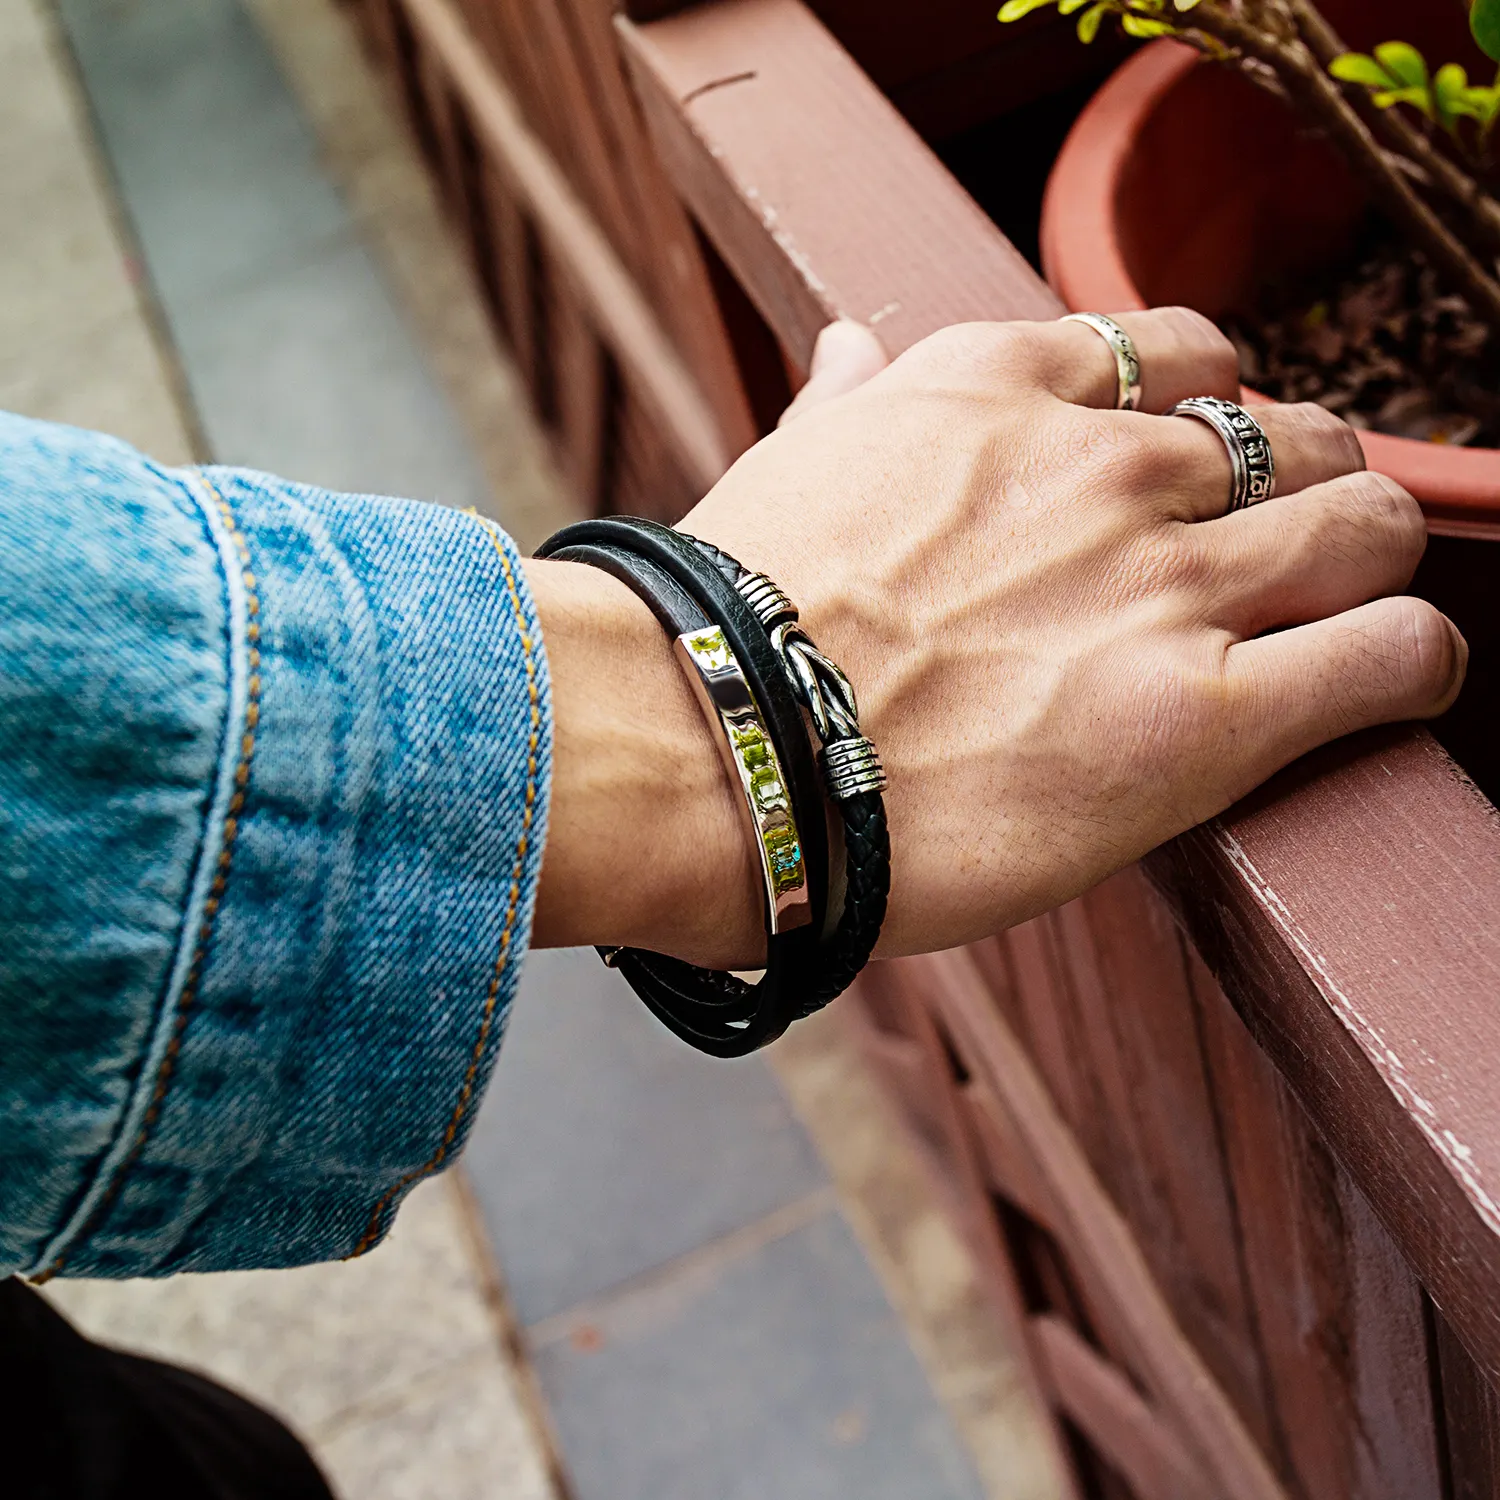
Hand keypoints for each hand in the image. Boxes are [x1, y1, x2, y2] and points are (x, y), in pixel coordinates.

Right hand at [529, 310, 1464, 965]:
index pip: (1175, 350)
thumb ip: (844, 406)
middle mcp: (1105, 466)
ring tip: (1338, 613)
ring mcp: (1167, 584)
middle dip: (1297, 484)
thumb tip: (850, 347)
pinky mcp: (1207, 715)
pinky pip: (1392, 653)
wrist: (713, 753)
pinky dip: (1409, 662)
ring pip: (1366, 523)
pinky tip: (1382, 682)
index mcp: (1000, 391)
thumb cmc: (726, 632)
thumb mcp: (784, 474)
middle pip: (1293, 434)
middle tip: (1270, 554)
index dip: (1207, 407)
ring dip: (1363, 562)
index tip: (1195, 467)